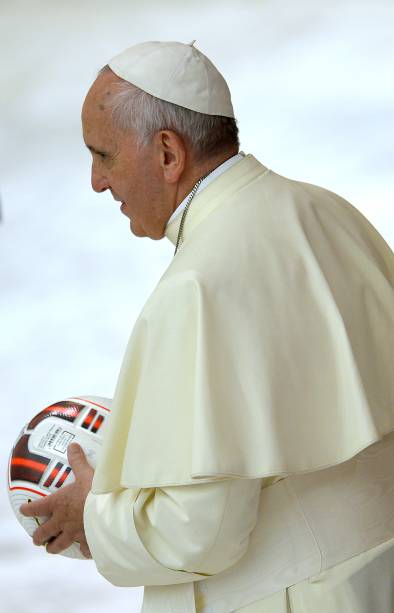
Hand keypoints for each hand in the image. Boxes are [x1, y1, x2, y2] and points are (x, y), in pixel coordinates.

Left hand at [20, 442, 93, 557]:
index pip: (37, 508)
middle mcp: (62, 521)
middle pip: (43, 533)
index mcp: (59, 504)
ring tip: (51, 548)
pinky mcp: (87, 541)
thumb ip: (77, 460)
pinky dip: (83, 550)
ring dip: (53, 546)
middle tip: (37, 538)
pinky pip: (83, 549)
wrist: (110, 510)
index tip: (24, 509)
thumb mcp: (86, 473)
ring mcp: (74, 533)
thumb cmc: (95, 491)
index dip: (28, 509)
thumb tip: (72, 445)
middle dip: (38, 536)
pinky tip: (84, 550)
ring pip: (58, 545)